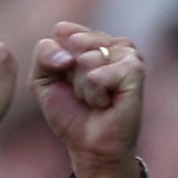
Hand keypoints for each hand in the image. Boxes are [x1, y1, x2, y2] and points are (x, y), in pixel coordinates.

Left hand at [30, 22, 143, 177]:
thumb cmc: (70, 113)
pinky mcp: (135, 70)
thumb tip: (70, 56)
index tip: (68, 81)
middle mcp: (112, 42)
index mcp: (92, 39)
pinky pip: (98, 76)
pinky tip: (107, 104)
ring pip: (86, 60)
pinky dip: (95, 95)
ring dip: (83, 88)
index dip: (57, 61)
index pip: (62, 31)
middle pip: (74, 43)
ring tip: (96, 99)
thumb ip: (45, 53)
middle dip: (70, 74)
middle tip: (84, 93)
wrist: (90, 147)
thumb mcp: (43, 79)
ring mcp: (127, 54)